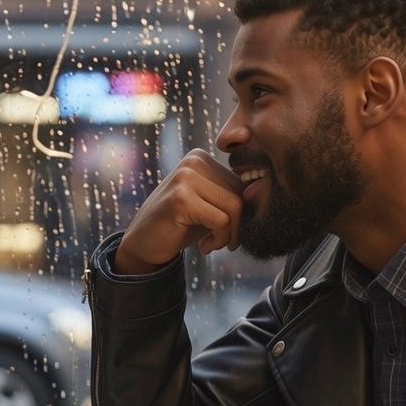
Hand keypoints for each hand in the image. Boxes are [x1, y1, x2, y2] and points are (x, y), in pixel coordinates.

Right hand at [111, 149, 245, 274]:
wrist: (143, 245)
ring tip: (212, 245)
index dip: (240, 213)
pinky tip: (203, 248)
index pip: (241, 183)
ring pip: (234, 207)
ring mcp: (186, 177)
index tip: (224, 232)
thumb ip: (234, 199)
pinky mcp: (181, 198)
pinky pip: (221, 220)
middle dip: (236, 225)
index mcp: (201, 158)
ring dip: (229, 234)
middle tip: (217, 242)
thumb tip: (263, 189)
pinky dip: (219, 240)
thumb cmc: (179, 227)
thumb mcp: (211, 209)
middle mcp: (193, 161)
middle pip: (240, 194)